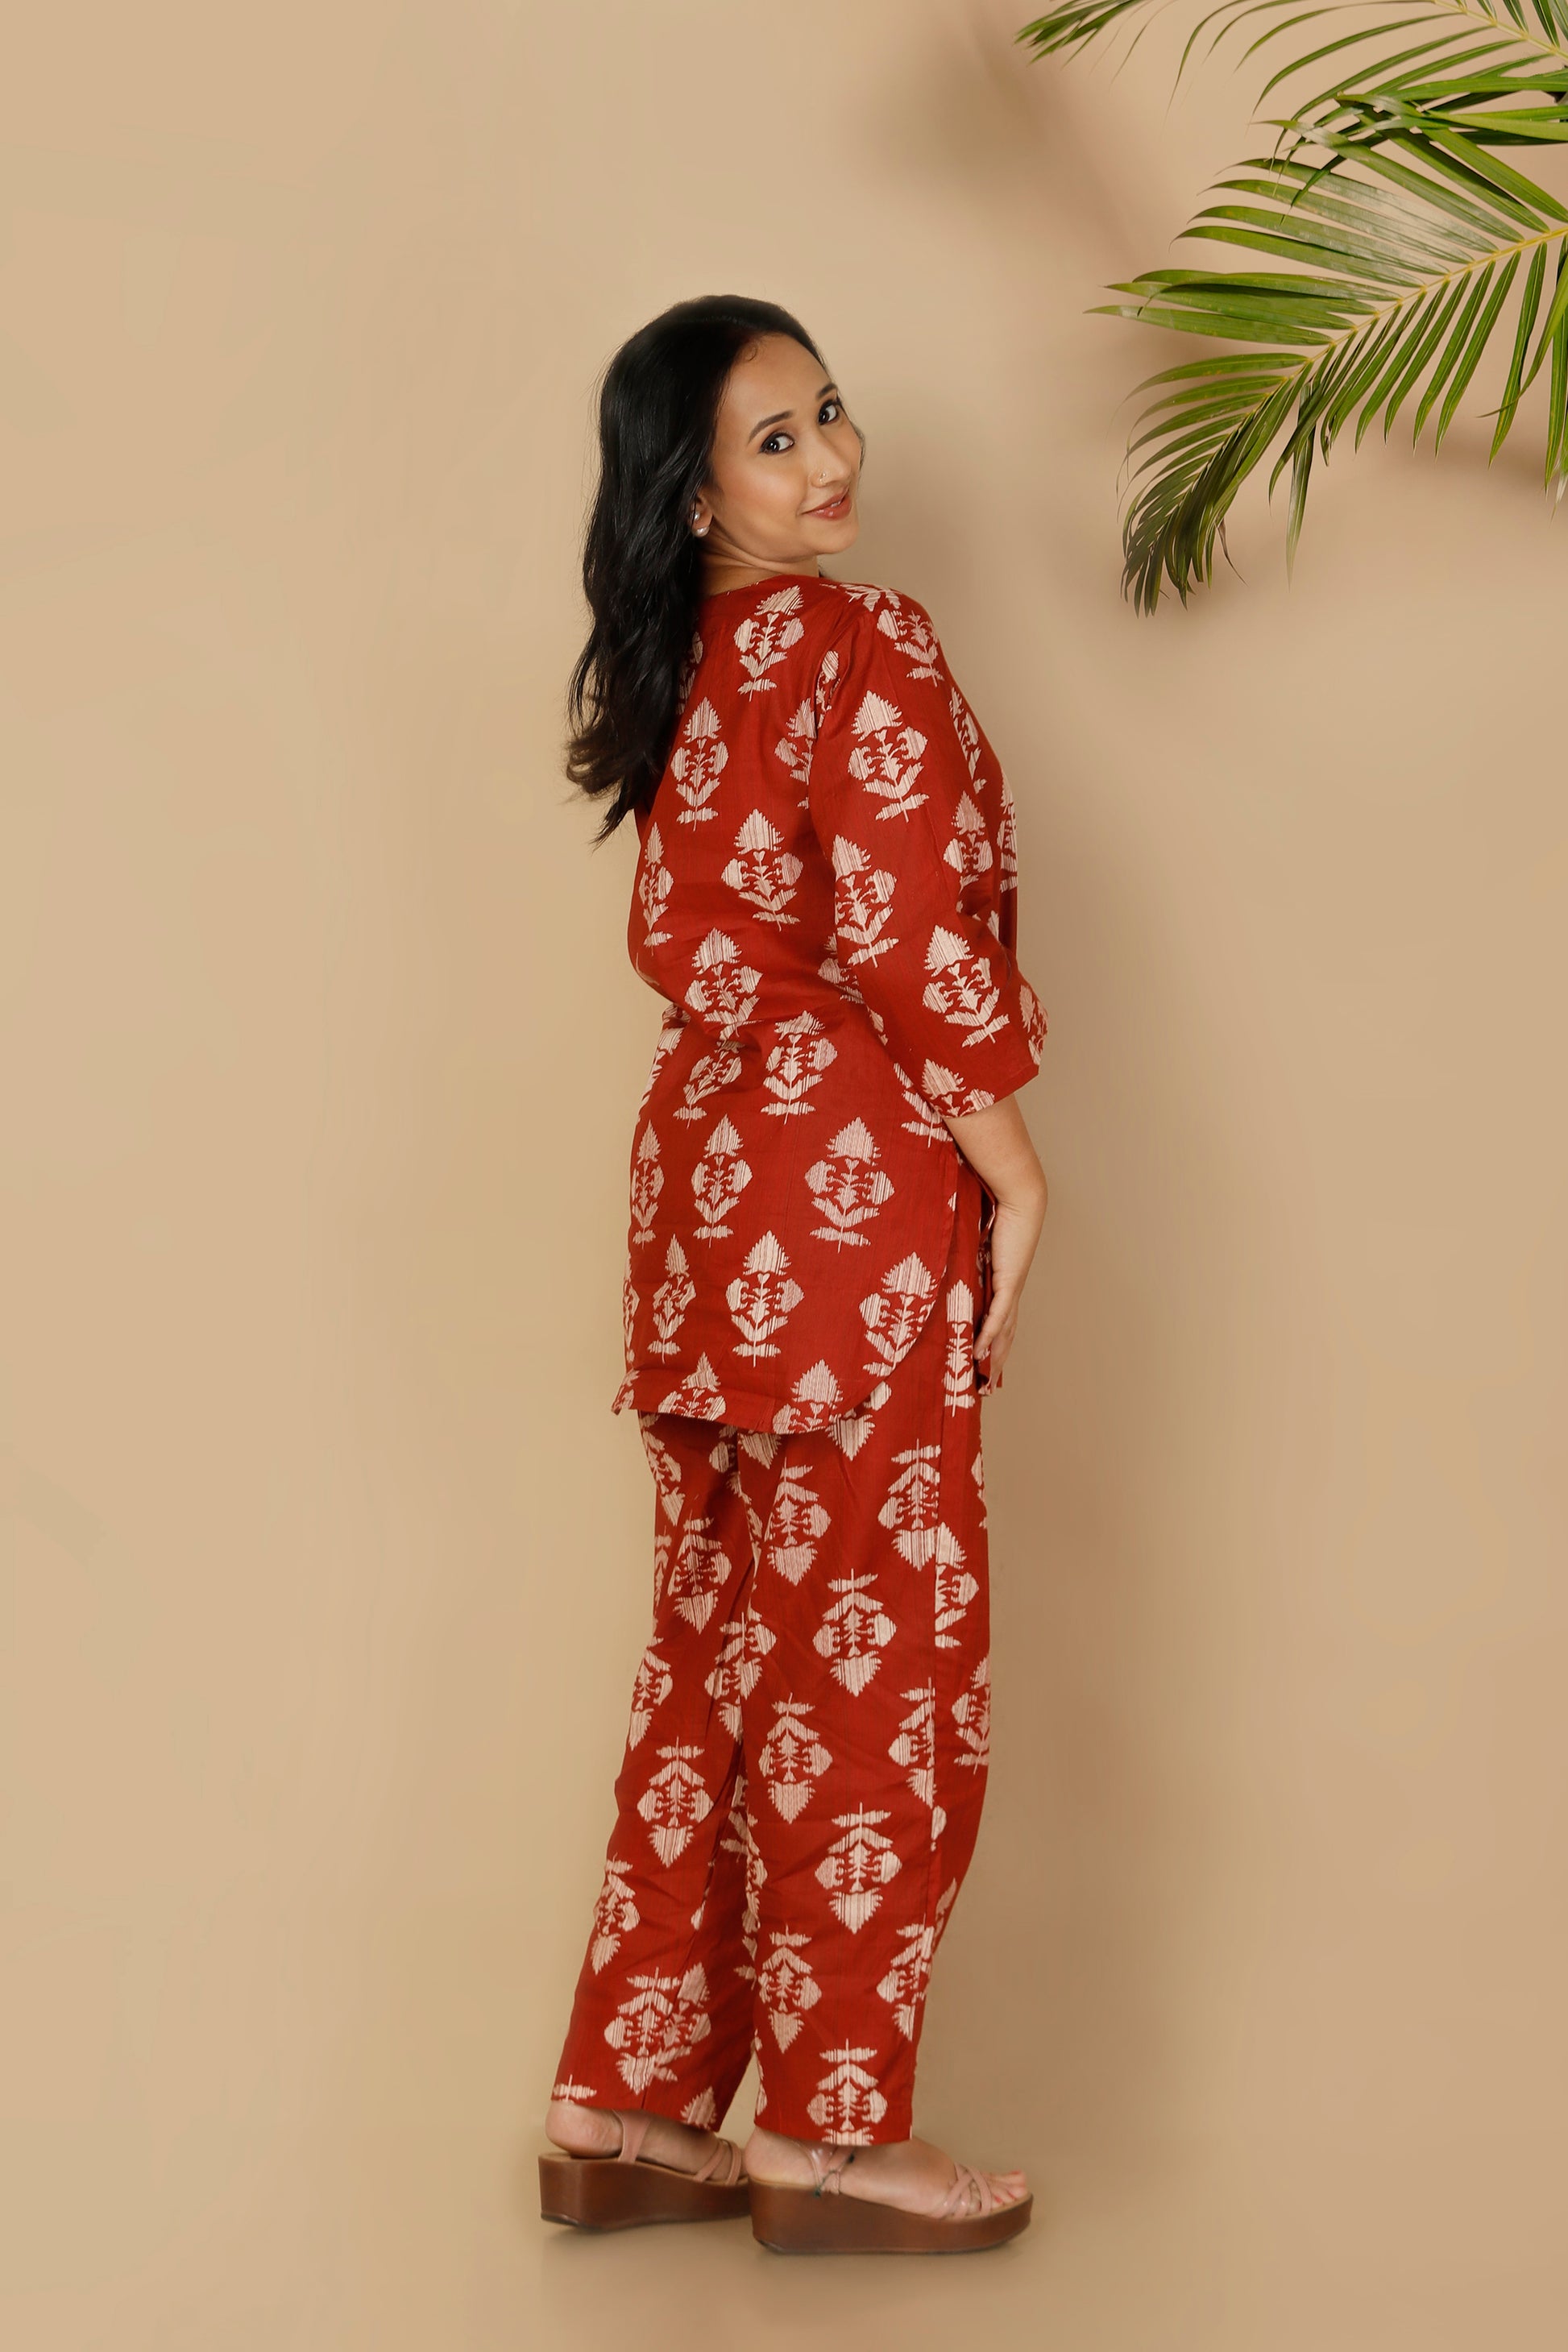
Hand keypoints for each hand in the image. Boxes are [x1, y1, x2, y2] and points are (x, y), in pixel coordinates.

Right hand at [973, 1190, 1045, 1391]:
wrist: (1020, 1198)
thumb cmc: (999, 1211)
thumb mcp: (975, 1238)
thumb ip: (962, 1251)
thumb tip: (941, 1251)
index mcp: (1004, 1284)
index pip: (1000, 1322)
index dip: (994, 1345)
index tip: (985, 1365)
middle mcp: (1011, 1292)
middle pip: (1005, 1337)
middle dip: (996, 1363)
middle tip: (988, 1388)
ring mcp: (1011, 1289)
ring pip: (1003, 1334)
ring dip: (993, 1359)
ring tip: (983, 1382)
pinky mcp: (1009, 1283)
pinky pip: (997, 1317)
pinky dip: (988, 1338)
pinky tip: (978, 1354)